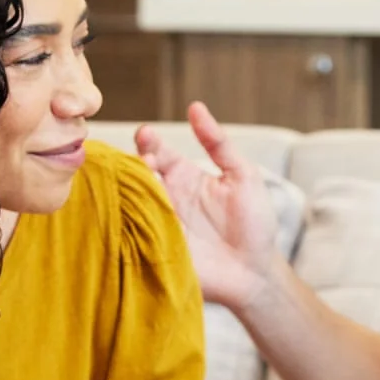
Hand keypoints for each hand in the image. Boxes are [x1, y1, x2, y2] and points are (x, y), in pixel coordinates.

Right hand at [135, 101, 281, 313]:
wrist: (256, 272)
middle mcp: (165, 197)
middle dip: (133, 164)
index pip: (158, 151)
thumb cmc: (254, 223)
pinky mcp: (154, 249)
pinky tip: (123, 213)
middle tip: (142, 161)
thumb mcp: (243, 176)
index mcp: (183, 175)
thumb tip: (195, 107)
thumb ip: (219, 143)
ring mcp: (157, 223)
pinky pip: (132, 233)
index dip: (149, 142)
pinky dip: (125, 223)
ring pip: (130, 201)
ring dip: (126, 191)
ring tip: (135, 183)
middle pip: (137, 174)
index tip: (146, 134)